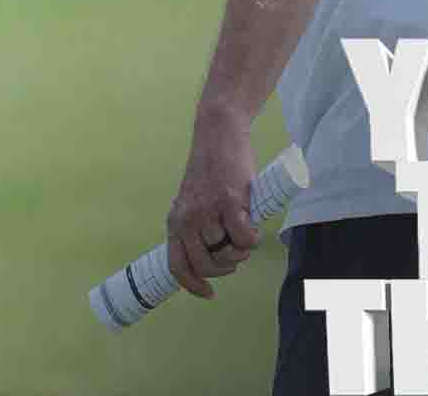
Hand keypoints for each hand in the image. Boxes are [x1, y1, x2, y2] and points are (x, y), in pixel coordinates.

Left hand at [165, 114, 260, 298]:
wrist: (218, 133)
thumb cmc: (211, 170)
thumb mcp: (192, 202)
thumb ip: (196, 228)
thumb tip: (212, 257)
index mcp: (175, 221)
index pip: (176, 266)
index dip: (192, 286)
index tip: (209, 294)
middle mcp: (187, 219)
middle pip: (205, 265)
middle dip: (224, 268)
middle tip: (235, 256)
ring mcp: (207, 210)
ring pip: (226, 252)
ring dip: (240, 251)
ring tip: (244, 234)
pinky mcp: (229, 201)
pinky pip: (243, 237)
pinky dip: (251, 240)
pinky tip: (252, 228)